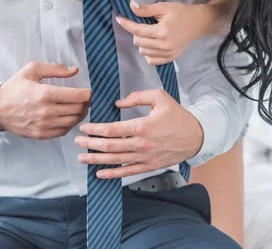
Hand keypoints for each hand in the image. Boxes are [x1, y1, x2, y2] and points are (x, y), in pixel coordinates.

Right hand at [0, 62, 90, 138]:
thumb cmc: (15, 87)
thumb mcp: (32, 70)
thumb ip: (55, 69)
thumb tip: (74, 70)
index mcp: (45, 94)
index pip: (76, 96)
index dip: (87, 94)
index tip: (89, 91)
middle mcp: (46, 112)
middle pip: (78, 109)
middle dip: (86, 103)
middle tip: (86, 99)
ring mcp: (44, 125)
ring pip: (73, 122)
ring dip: (81, 114)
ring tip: (80, 107)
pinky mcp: (41, 135)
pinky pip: (64, 131)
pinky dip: (70, 124)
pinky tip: (69, 117)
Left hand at [75, 89, 203, 178]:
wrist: (195, 136)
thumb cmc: (177, 115)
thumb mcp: (159, 97)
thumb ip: (136, 97)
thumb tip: (117, 104)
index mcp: (142, 126)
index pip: (112, 129)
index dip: (95, 128)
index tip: (84, 126)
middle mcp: (141, 144)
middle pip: (109, 146)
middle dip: (90, 143)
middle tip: (77, 140)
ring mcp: (144, 158)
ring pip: (115, 160)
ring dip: (96, 159)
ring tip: (82, 157)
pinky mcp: (148, 166)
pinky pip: (126, 172)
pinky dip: (112, 174)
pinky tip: (100, 173)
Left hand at [116, 1, 212, 64]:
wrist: (198, 22)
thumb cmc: (181, 12)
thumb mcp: (164, 7)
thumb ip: (146, 9)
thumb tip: (131, 6)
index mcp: (163, 31)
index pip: (137, 30)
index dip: (126, 24)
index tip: (119, 19)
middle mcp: (164, 45)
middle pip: (138, 42)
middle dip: (136, 32)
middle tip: (143, 24)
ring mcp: (168, 53)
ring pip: (142, 51)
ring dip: (142, 42)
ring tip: (150, 33)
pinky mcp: (170, 58)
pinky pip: (151, 60)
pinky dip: (148, 52)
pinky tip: (153, 43)